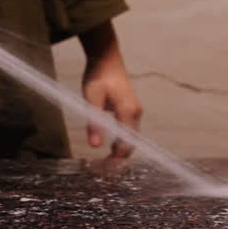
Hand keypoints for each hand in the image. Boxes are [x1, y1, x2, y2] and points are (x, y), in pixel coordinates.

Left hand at [80, 23, 142, 158]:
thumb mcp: (91, 98)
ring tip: (103, 163)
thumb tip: (95, 146)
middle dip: (118, 159)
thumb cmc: (98, 76)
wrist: (106, 58)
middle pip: (132, 144)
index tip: (102, 169)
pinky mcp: (131, 111)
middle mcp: (136, 113)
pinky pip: (129, 132)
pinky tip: (108, 149)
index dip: (116, 159)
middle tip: (101, 170)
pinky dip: (120, 143)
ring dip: (119, 152)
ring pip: (131, 139)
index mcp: (128, 111)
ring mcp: (135, 112)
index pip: (127, 144)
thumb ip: (94, 122)